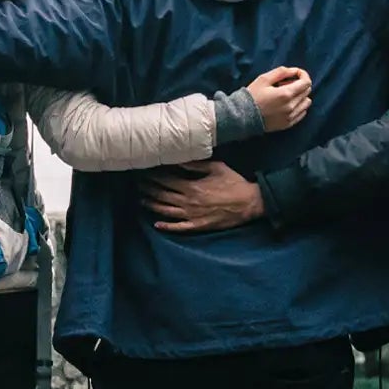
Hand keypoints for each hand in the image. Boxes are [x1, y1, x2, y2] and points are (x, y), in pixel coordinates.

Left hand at [144, 160, 263, 233]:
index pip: (166, 180)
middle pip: (162, 195)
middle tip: (139, 184)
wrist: (249, 203)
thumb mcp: (216, 167)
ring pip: (166, 211)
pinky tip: (157, 224)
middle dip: (149, 189)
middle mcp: (188, 202)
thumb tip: (179, 160)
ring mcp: (192, 216)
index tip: (145, 172)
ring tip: (142, 200)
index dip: (154, 176)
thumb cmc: (234, 183)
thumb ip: (196, 165)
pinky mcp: (198, 226)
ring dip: (152, 205)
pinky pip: (178, 227)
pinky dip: (166, 226)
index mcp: (192, 187)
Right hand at [247, 66, 312, 131]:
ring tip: (287, 95)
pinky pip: (302, 113)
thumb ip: (281, 72)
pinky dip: (299, 107)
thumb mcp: (264, 79)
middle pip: (307, 91)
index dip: (303, 75)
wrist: (242, 116)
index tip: (296, 74)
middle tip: (285, 84)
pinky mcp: (288, 124)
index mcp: (286, 94)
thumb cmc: (252, 95)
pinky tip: (287, 104)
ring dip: (300, 96)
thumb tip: (295, 71)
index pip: (306, 82)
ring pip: (306, 103)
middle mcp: (291, 106)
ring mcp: (290, 117)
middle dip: (299, 84)